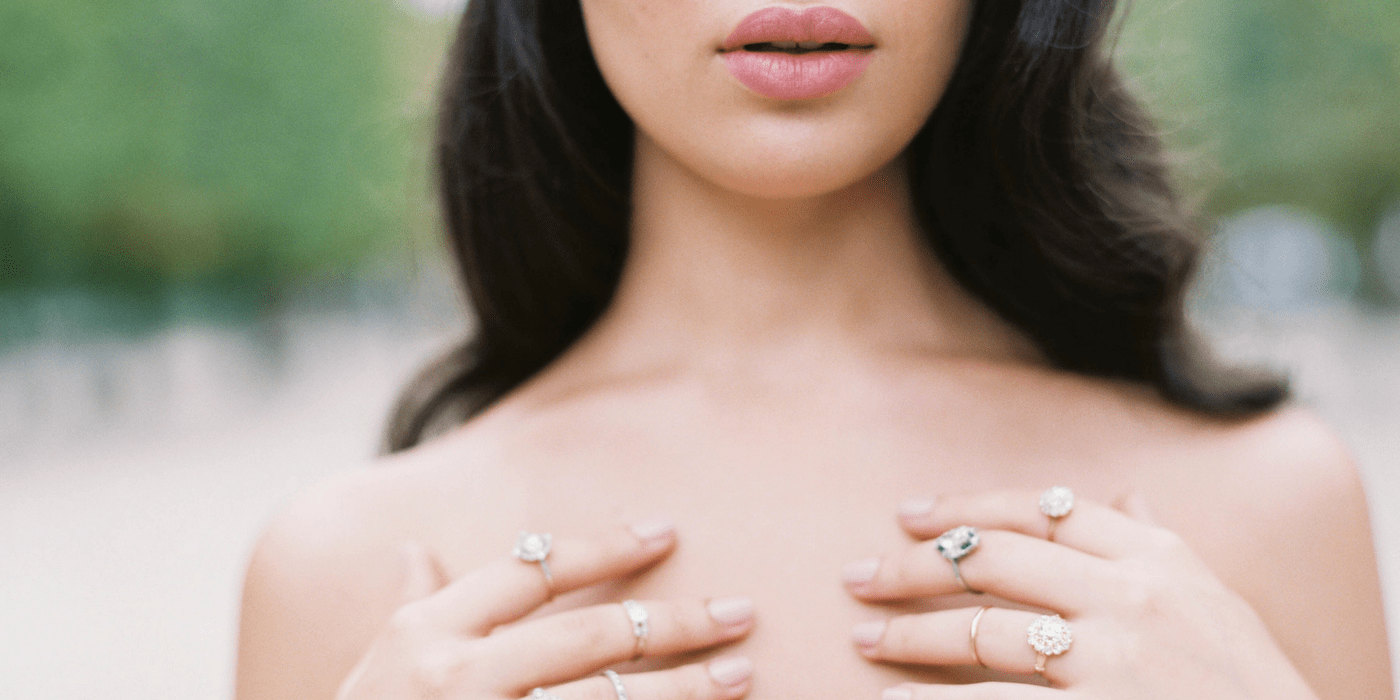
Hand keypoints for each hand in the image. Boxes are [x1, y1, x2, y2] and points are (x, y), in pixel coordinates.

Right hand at [338, 522, 755, 699]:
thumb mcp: (379, 663)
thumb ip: (413, 605)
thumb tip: (415, 548)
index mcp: (427, 631)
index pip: (532, 570)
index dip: (605, 546)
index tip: (665, 532)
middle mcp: (456, 676)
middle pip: (587, 635)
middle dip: (671, 620)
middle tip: (739, 611)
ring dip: (682, 689)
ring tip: (739, 672)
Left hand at [842, 491, 1318, 699]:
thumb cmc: (1246, 683)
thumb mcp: (1215, 599)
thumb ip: (1159, 544)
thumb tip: (1125, 496)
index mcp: (1156, 556)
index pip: (1040, 510)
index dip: (964, 507)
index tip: (908, 516)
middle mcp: (1132, 594)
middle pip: (993, 560)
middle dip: (914, 566)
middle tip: (858, 575)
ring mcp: (1115, 657)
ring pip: (981, 629)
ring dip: (910, 633)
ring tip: (863, 638)